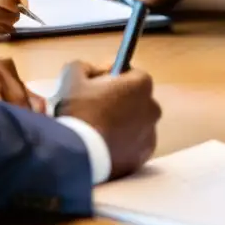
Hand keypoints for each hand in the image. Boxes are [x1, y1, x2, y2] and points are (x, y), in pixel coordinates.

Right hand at [55, 61, 160, 178]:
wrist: (77, 155)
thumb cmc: (78, 112)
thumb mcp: (72, 78)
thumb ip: (83, 67)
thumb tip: (89, 70)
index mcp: (142, 84)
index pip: (131, 73)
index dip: (113, 77)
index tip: (97, 84)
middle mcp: (153, 108)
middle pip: (135, 99)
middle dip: (119, 101)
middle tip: (95, 109)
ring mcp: (150, 135)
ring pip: (135, 124)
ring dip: (122, 124)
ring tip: (97, 131)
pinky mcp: (142, 157)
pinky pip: (133, 146)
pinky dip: (122, 145)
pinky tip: (103, 147)